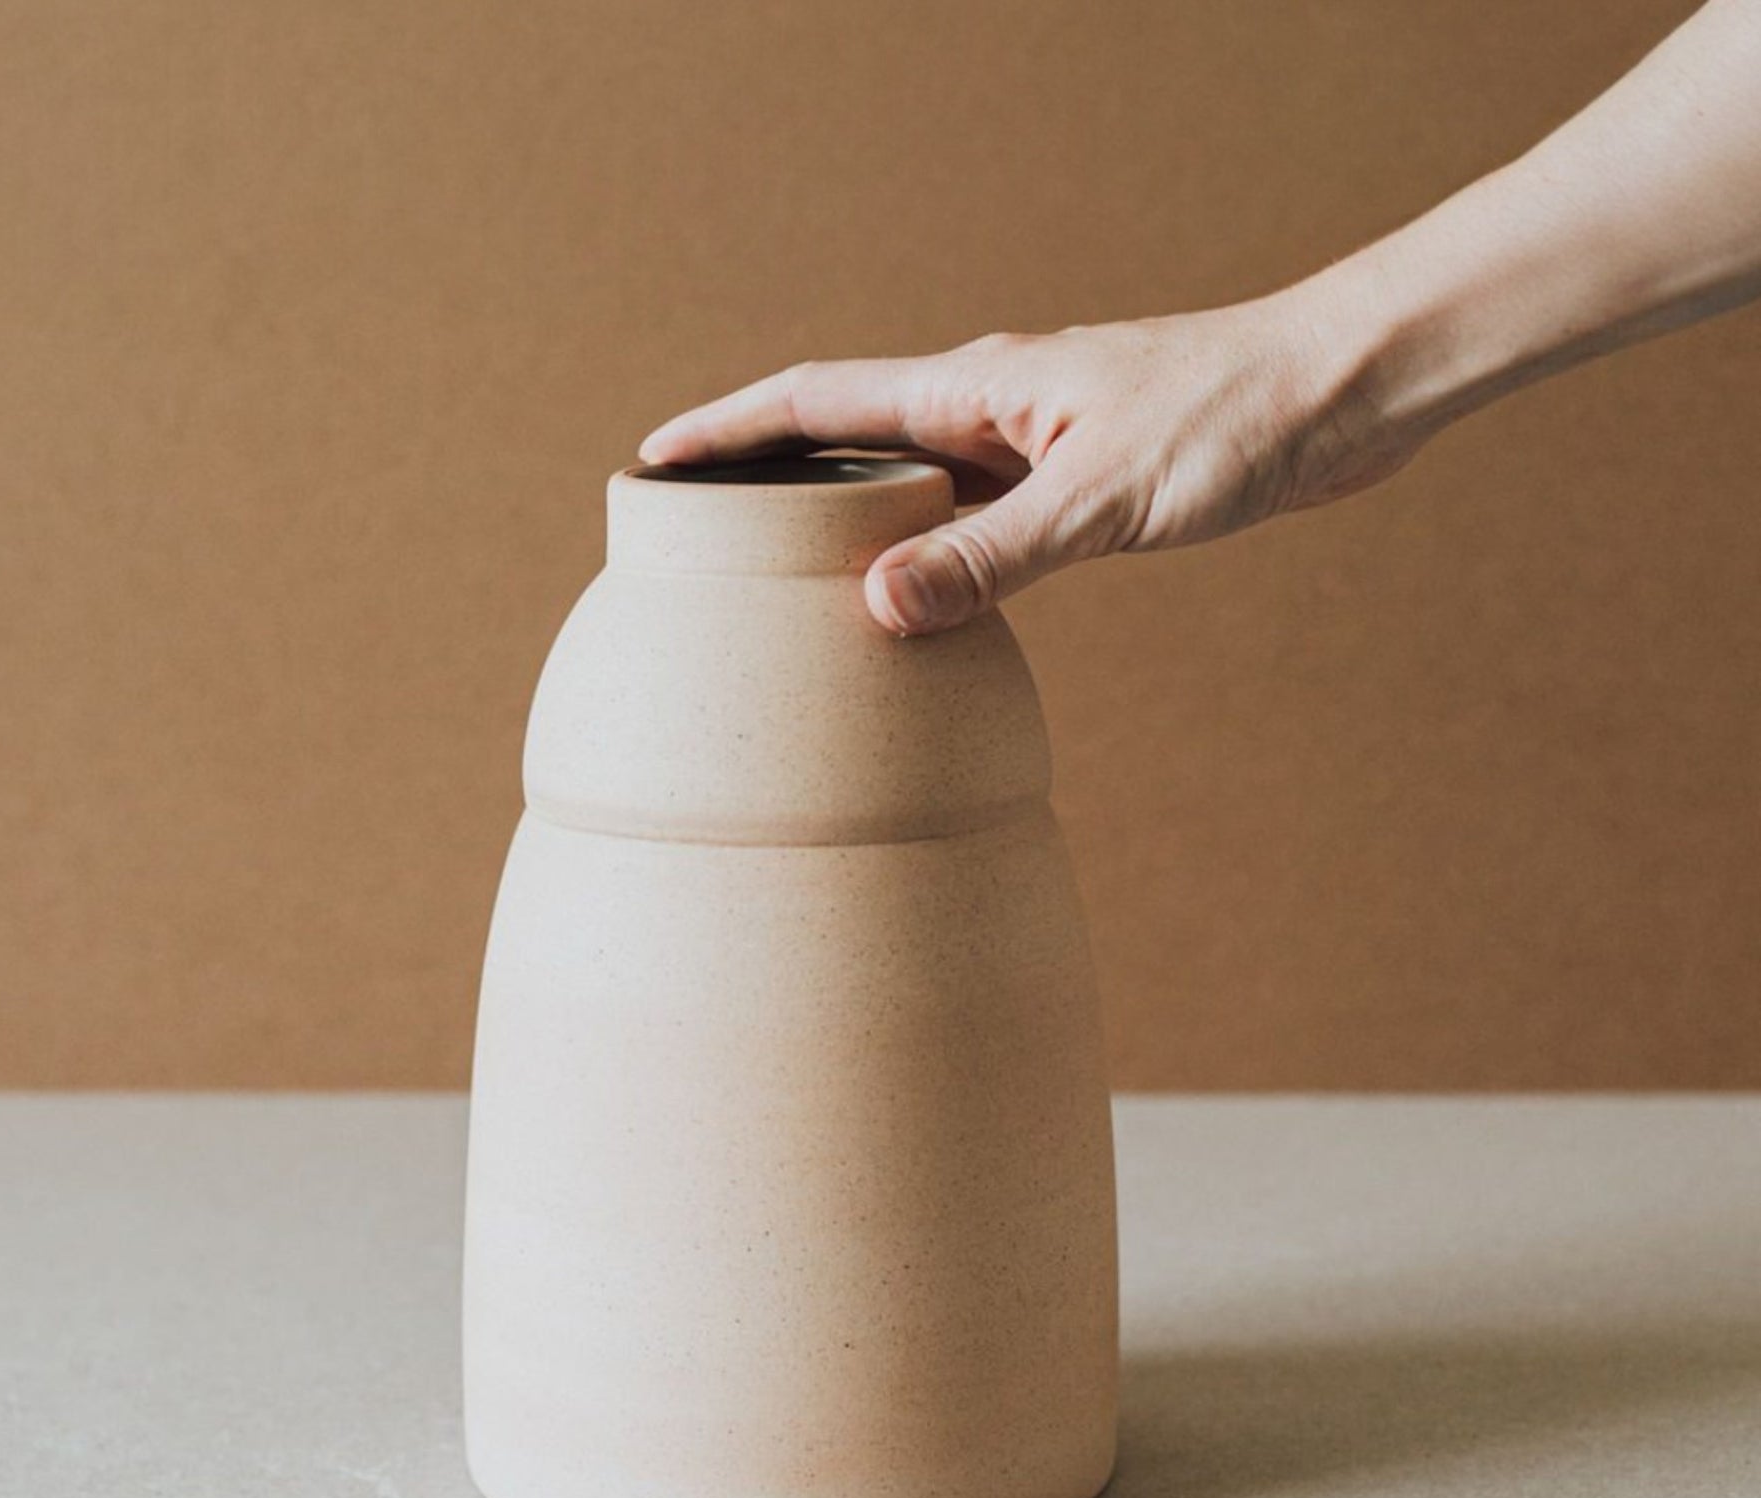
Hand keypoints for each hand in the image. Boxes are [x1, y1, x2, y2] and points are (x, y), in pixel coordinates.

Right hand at [639, 296, 1420, 635]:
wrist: (1342, 395)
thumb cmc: (1235, 417)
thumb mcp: (1105, 500)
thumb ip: (992, 557)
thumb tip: (879, 608)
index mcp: (975, 390)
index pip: (816, 403)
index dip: (729, 431)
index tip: (655, 462)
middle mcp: (989, 410)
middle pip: (845, 445)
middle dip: (769, 484)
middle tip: (701, 544)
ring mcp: (1029, 446)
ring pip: (908, 490)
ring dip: (848, 529)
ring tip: (787, 589)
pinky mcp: (1076, 483)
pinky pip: (972, 524)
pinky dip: (930, 561)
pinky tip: (922, 607)